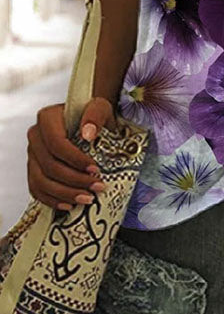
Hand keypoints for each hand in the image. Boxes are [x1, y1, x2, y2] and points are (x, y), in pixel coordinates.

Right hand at [26, 97, 116, 211]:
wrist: (89, 122)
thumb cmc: (95, 114)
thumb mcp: (101, 108)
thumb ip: (96, 115)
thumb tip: (87, 133)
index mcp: (47, 118)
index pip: (57, 144)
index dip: (75, 160)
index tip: (95, 169)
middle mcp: (35, 136)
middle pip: (49, 165)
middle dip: (74, 180)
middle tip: (97, 187)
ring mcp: (32, 154)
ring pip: (41, 181)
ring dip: (65, 194)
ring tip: (88, 199)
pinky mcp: (34, 169)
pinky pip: (37, 189)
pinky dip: (52, 200)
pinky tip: (69, 205)